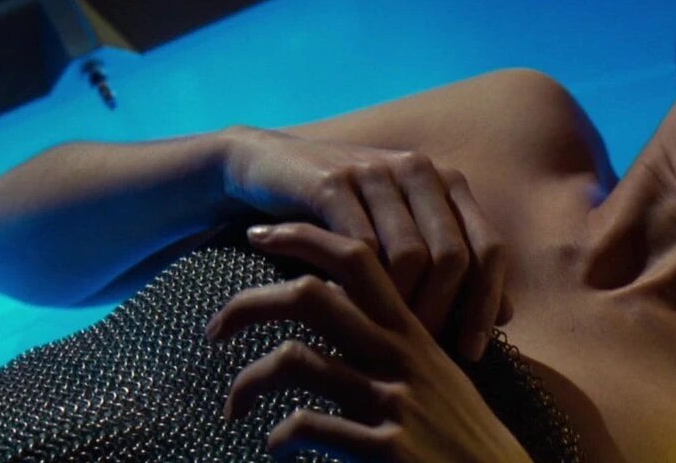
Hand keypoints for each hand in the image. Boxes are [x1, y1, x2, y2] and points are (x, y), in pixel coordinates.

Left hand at [206, 223, 533, 462]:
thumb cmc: (460, 434)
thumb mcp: (435, 376)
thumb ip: (395, 341)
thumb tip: (340, 308)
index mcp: (412, 331)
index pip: (357, 259)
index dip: (304, 237)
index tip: (260, 234)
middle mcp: (401, 356)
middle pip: (312, 297)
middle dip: (250, 304)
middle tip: (214, 328)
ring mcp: (392, 401)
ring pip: (295, 361)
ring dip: (249, 382)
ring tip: (235, 407)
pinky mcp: (384, 449)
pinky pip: (307, 427)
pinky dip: (280, 437)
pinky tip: (278, 448)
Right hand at [222, 126, 508, 359]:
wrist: (269, 166)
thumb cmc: (345, 212)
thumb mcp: (402, 233)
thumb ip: (453, 266)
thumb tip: (508, 312)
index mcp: (447, 184)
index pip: (489, 248)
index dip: (487, 302)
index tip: (473, 351)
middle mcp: (420, 172)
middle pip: (452, 257)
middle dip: (441, 314)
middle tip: (421, 354)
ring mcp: (377, 173)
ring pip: (408, 256)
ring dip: (397, 308)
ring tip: (382, 342)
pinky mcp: (332, 183)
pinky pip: (357, 246)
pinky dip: (354, 288)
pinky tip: (345, 315)